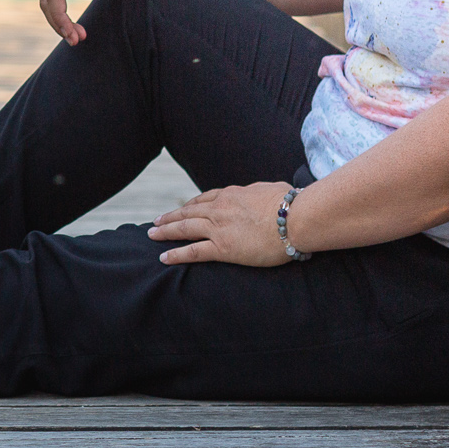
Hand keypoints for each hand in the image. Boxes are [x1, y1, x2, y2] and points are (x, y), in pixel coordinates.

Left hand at [148, 182, 295, 265]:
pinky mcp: (223, 248)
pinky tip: (163, 257)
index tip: (181, 209)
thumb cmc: (294, 203)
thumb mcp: (273, 190)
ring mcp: (219, 227)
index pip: (205, 199)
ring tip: (152, 235)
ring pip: (184, 229)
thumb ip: (262, 193)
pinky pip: (193, 252)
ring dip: (165, 232)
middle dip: (170, 217)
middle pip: (188, 212)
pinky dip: (176, 254)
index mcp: (232, 194)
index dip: (190, 205)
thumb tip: (267, 193)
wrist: (297, 217)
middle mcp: (220, 208)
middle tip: (156, 221)